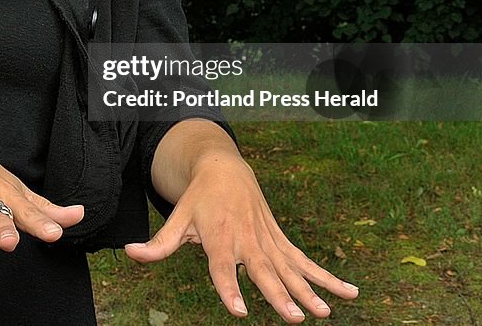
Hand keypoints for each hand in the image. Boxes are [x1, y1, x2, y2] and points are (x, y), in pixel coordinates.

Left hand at [124, 156, 358, 321]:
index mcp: (219, 237)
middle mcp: (246, 240)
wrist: (224, 169)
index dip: (228, 288)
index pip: (222, 267)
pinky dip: (328, 277)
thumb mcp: (176, 218)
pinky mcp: (280, 241)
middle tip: (295, 318)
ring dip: (310, 290)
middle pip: (263, 272)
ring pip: (291, 269)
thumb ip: (158, 243)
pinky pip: (306, 262)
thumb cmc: (197, 199)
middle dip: (279, 295)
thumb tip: (129, 252)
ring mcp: (267, 240)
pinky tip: (351, 292)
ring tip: (326, 313)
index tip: (238, 311)